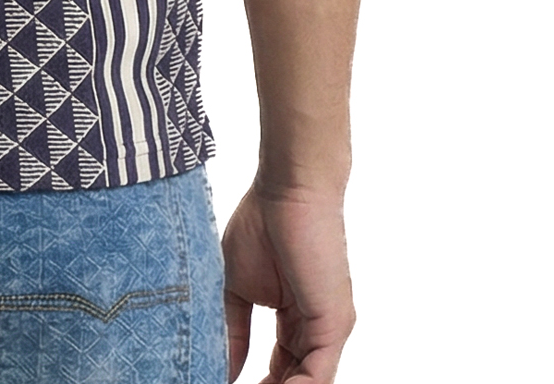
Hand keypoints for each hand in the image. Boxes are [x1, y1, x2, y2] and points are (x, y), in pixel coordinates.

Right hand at [221, 181, 356, 382]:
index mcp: (296, 322)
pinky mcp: (334, 325)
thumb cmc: (262, 222)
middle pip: (294, 380)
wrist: (288, 188)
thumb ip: (232, 331)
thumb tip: (219, 370)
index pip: (281, 370)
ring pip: (306, 383)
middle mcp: (316, 332)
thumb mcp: (236, 288)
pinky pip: (317, 377)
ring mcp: (328, 331)